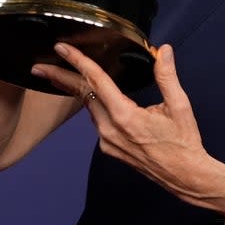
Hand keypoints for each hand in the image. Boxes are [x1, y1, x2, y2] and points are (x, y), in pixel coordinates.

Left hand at [37, 42, 212, 203]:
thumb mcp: (179, 106)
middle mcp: (110, 129)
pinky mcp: (109, 149)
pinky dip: (91, 104)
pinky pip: (96, 121)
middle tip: (39, 65)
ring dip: (75, 90)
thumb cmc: (184, 142)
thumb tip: (164, 51)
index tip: (62, 48)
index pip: (96, 81)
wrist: (184, 177)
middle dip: (60, 77)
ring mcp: (107, 141)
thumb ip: (167, 76)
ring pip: (87, 108)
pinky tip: (90, 96)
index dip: (78, 61)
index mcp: (125, 116)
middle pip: (82, 95)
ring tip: (61, 75)